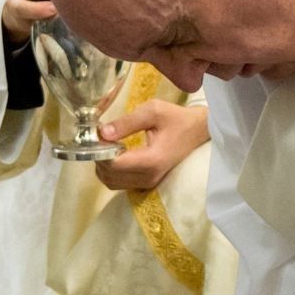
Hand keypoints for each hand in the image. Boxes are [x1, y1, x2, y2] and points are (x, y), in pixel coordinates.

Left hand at [93, 102, 208, 191]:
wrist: (196, 130)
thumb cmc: (176, 118)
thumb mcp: (152, 110)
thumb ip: (126, 122)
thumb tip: (102, 133)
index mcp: (152, 160)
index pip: (114, 164)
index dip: (100, 150)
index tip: (98, 135)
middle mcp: (149, 177)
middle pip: (109, 175)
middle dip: (99, 157)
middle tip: (100, 139)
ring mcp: (148, 183)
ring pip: (111, 182)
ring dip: (103, 165)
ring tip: (109, 146)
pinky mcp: (146, 183)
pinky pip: (118, 183)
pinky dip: (110, 171)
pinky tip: (116, 154)